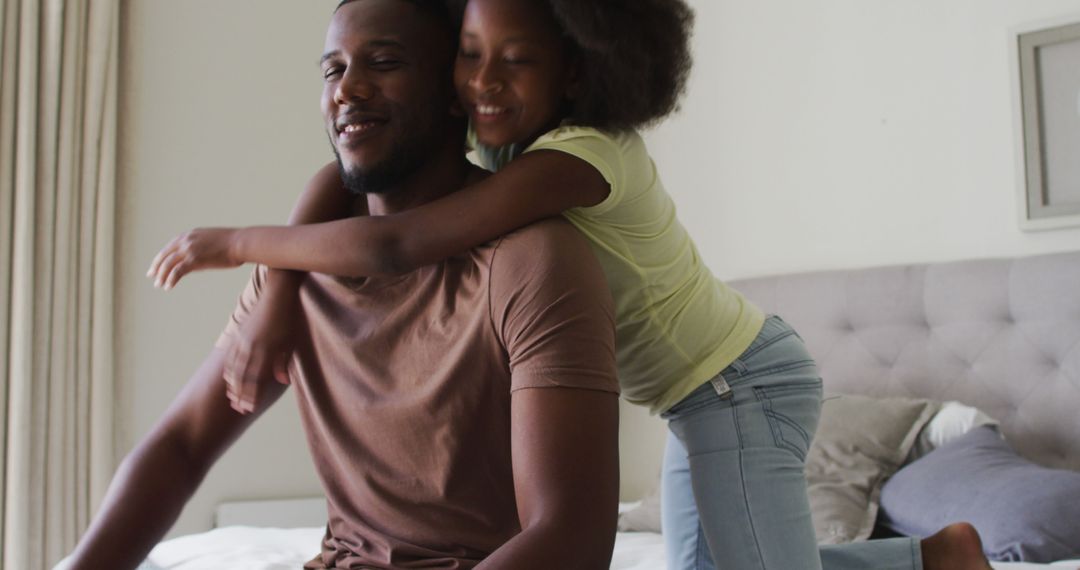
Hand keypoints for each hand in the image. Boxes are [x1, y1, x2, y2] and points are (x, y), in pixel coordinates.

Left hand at [147, 228, 241, 289]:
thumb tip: (195, 262)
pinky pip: (177, 271)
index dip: (161, 258)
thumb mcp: (211, 242)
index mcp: (189, 235)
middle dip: (157, 267)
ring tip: (159, 285)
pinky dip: (170, 279)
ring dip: (162, 276)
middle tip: (151, 276)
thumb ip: (199, 250)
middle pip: (165, 255)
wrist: (241, 243)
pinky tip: (168, 287)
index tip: (156, 266)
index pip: (169, 247)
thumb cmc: (233, 244)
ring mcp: (189, 249)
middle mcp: (186, 241)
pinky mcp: (194, 259)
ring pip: (168, 264)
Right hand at [223, 294, 296, 413]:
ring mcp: (242, 341)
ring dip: (233, 385)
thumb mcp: (290, 342)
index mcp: (266, 350)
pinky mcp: (238, 335)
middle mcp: (251, 347)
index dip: (252, 395)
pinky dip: (229, 370)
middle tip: (239, 409)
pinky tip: (229, 378)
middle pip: (242, 377)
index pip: (256, 379)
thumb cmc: (288, 320)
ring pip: (234, 368)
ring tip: (233, 398)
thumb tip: (283, 382)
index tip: (250, 409)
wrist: (276, 296)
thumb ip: (284, 363)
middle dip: (241, 395)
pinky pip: (230, 357)